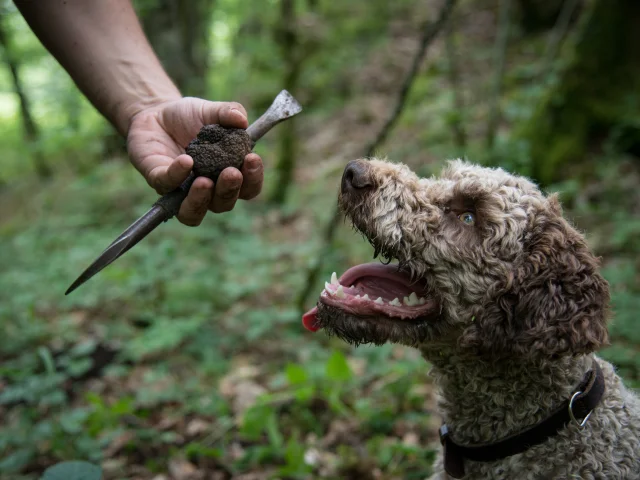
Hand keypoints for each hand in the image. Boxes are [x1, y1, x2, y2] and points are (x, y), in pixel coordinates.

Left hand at [127, 97, 263, 225]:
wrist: (156, 112)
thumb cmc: (190, 117)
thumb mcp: (212, 110)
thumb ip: (229, 112)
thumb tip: (242, 119)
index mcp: (227, 175)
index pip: (248, 189)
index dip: (253, 179)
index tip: (252, 158)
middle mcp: (208, 190)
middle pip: (224, 204)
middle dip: (229, 191)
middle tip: (231, 173)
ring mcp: (182, 190)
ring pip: (193, 213)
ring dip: (201, 201)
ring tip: (205, 182)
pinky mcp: (159, 181)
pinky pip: (167, 186)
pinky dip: (177, 175)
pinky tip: (186, 161)